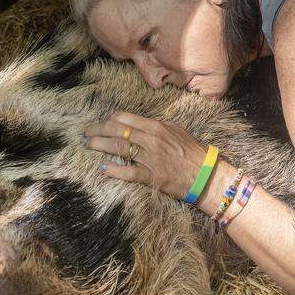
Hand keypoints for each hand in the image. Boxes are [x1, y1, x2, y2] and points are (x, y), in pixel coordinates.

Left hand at [83, 112, 208, 199]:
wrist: (206, 174)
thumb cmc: (193, 152)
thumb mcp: (177, 131)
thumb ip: (159, 125)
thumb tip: (142, 123)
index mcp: (156, 126)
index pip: (125, 118)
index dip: (109, 119)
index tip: (102, 123)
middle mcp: (151, 139)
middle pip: (117, 130)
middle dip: (98, 130)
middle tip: (87, 133)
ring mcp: (151, 158)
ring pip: (119, 148)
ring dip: (100, 145)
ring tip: (89, 145)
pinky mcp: (152, 176)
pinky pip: (129, 172)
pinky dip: (114, 170)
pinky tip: (103, 168)